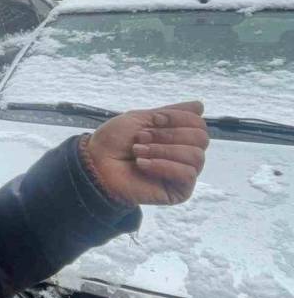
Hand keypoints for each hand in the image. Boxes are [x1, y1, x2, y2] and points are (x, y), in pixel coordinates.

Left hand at [85, 101, 208, 205]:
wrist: (97, 163)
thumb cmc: (114, 141)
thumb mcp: (141, 118)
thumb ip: (172, 112)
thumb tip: (200, 106)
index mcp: (178, 137)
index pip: (199, 124)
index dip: (177, 118)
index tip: (153, 120)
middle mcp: (184, 154)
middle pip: (201, 139)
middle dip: (168, 135)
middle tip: (140, 138)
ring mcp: (183, 173)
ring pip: (196, 156)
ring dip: (163, 150)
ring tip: (138, 152)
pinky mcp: (180, 191)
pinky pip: (188, 175)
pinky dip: (163, 166)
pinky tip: (142, 165)